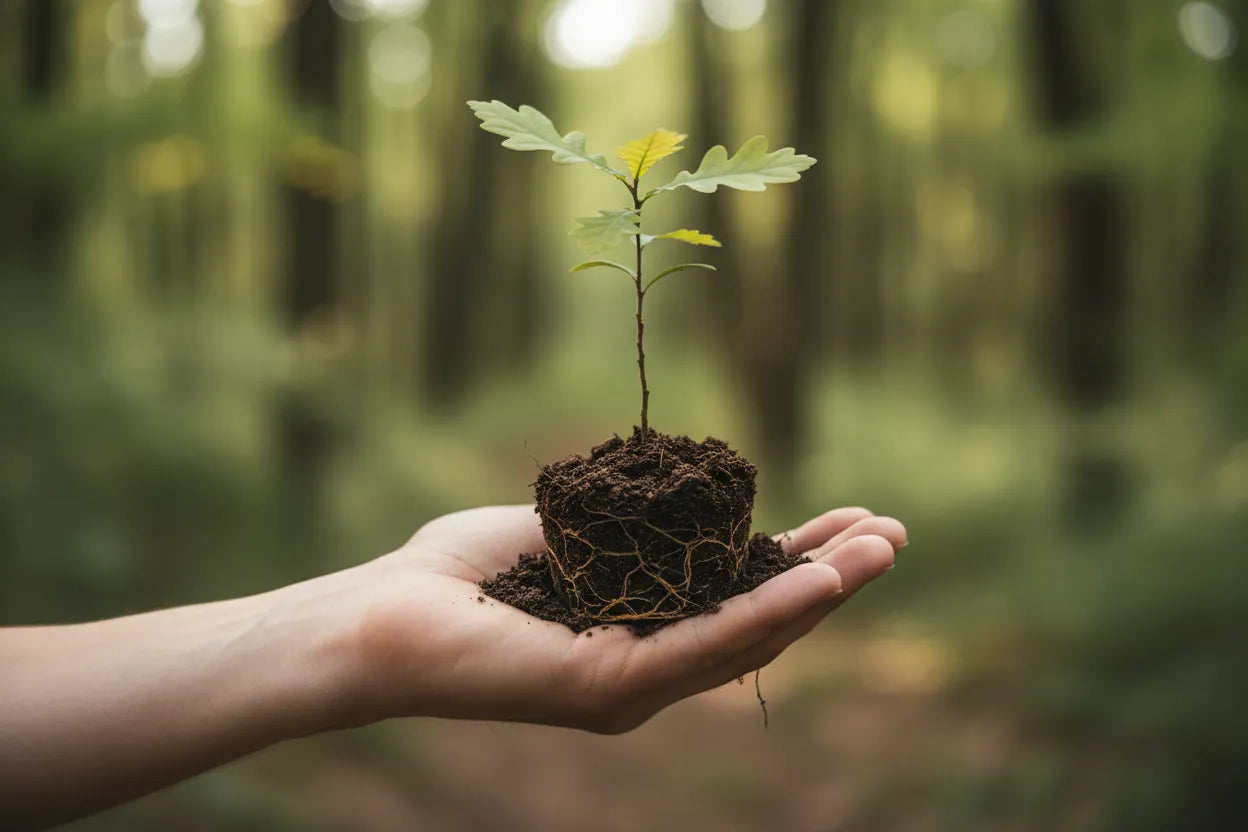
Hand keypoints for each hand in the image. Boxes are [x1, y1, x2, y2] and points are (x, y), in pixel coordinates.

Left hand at [345, 505, 906, 732]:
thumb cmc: (461, 571)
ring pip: (747, 637)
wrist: (383, 613)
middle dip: (828, 575)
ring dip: (820, 593)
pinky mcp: (610, 689)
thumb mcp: (569, 529)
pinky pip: (702, 647)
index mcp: (640, 627)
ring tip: (882, 551)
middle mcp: (648, 665)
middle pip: (758, 619)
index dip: (797, 559)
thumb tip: (689, 490)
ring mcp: (633, 683)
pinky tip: (817, 581)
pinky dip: (766, 613)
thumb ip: (631, 523)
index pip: (736, 594)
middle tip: (893, 535)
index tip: (848, 516)